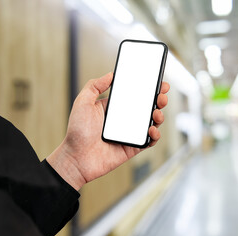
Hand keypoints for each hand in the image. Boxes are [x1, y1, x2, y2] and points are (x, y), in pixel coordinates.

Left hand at [47, 73, 169, 190]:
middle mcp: (124, 120)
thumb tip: (111, 74)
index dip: (148, 88)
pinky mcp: (133, 147)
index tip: (157, 81)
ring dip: (159, 116)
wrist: (76, 158)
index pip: (135, 95)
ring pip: (151, 123)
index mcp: (115, 108)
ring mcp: (130, 133)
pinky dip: (154, 135)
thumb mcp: (83, 102)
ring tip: (156, 113)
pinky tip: (151, 130)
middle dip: (158, 100)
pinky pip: (149, 141)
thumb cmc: (77, 132)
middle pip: (147, 107)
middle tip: (161, 96)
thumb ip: (94, 86)